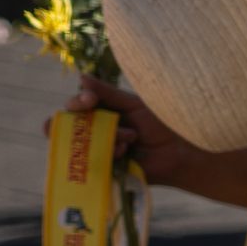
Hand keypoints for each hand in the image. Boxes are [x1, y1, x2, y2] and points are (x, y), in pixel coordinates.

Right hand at [62, 75, 200, 186]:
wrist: (179, 152)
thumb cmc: (160, 124)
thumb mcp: (134, 105)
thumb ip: (108, 93)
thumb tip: (81, 77)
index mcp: (101, 113)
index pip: (75, 106)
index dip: (77, 102)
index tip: (89, 100)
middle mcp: (95, 132)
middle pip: (67, 125)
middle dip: (77, 121)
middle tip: (89, 120)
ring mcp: (98, 151)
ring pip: (82, 143)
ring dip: (106, 136)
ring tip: (130, 137)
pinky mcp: (104, 169)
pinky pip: (93, 161)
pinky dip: (109, 152)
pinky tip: (125, 152)